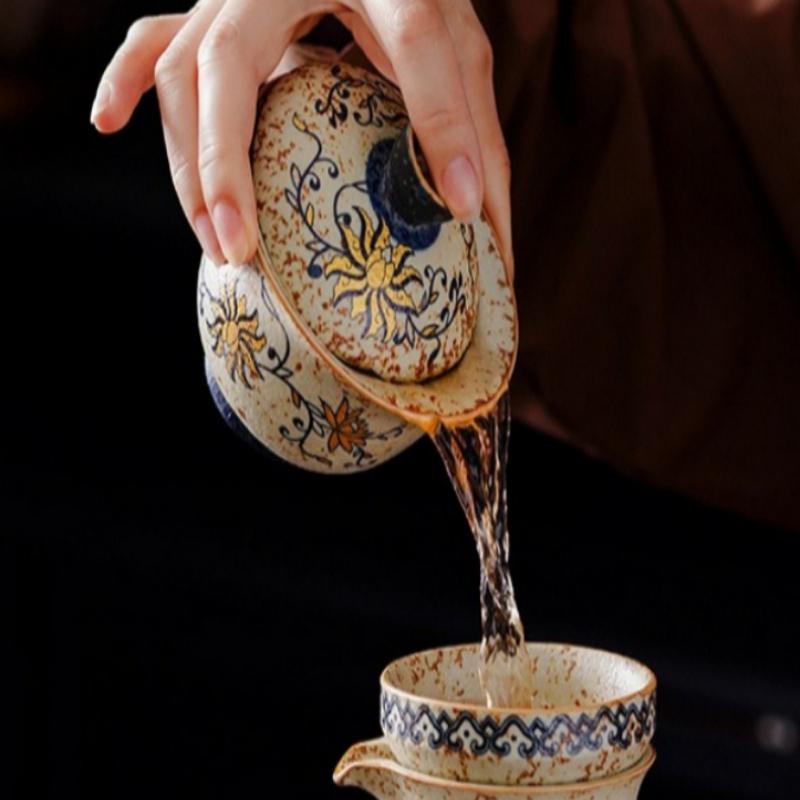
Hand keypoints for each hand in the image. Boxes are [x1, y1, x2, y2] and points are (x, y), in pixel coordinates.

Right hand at [90, 0, 512, 279]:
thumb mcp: (457, 48)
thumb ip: (474, 130)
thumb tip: (484, 229)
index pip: (418, 40)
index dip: (443, 123)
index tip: (462, 209)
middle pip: (228, 63)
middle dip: (225, 167)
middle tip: (243, 252)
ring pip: (181, 67)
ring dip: (187, 161)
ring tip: (215, 243)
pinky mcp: (214, 6)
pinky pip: (153, 37)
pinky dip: (127, 82)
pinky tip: (107, 121)